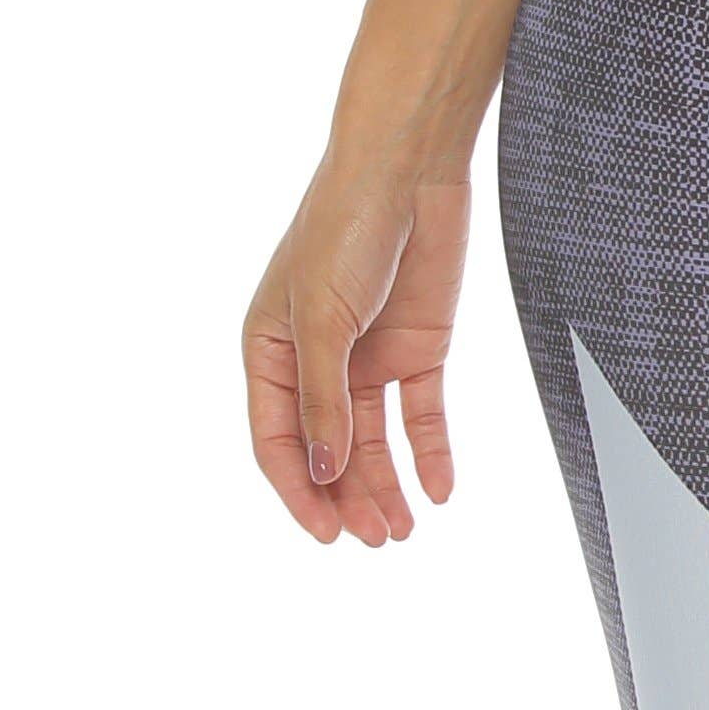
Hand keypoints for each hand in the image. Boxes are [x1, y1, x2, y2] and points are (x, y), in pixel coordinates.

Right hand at [244, 146, 470, 544]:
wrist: (408, 169)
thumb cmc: (344, 227)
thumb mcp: (322, 318)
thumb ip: (323, 398)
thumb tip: (324, 471)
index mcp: (268, 350)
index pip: (277, 439)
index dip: (299, 489)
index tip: (325, 533)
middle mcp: (315, 361)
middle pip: (328, 449)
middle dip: (348, 498)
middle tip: (373, 541)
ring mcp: (367, 356)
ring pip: (372, 440)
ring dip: (386, 485)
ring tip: (402, 530)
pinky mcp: (417, 347)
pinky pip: (421, 414)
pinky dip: (430, 452)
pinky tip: (439, 489)